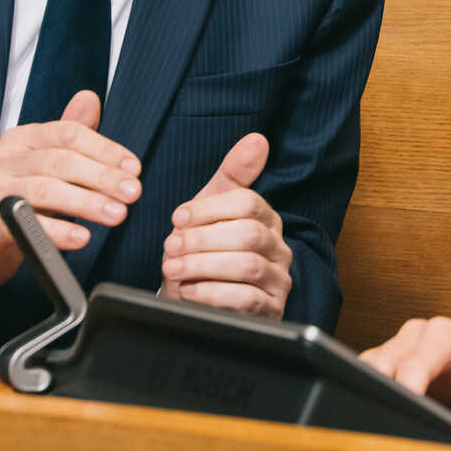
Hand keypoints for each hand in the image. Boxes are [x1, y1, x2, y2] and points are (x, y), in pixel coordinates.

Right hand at [0, 90, 141, 292]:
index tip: (133, 168)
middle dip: (102, 177)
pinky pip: (26, 224)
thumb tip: (90, 98)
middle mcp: (4, 157)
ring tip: (117, 214)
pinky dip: (58, 231)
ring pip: (46, 189)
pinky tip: (82, 237)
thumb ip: (70, 135)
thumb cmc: (18, 197)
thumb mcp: (45, 163)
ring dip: (87, 202)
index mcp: (22, 138)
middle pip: (60, 161)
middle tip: (133, 193)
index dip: (105, 149)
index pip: (68, 134)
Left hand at [161, 132, 292, 318]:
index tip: (178, 218)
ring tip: (174, 268)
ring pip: (247, 266)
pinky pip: (246, 300)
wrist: (197, 300)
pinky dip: (212, 294)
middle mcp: (279, 248)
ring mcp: (277, 281)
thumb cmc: (206, 251)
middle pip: (248, 234)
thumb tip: (257, 139)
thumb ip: (233, 174)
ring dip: (203, 265)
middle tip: (171, 246)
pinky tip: (189, 291)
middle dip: (203, 239)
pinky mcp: (269, 312)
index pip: (248, 203)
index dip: (209, 209)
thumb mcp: (213, 210)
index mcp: (267, 218)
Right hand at [359, 317, 450, 430]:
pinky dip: (366, 392)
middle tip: (387, 417)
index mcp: (446, 334)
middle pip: (385, 360)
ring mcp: (399, 347)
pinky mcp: (387, 363)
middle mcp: (417, 334)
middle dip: (383, 388)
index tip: (408, 402)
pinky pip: (366, 376)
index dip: (409, 381)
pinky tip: (376, 412)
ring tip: (379, 417)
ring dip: (369, 390)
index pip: (418, 358)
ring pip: (368, 366)